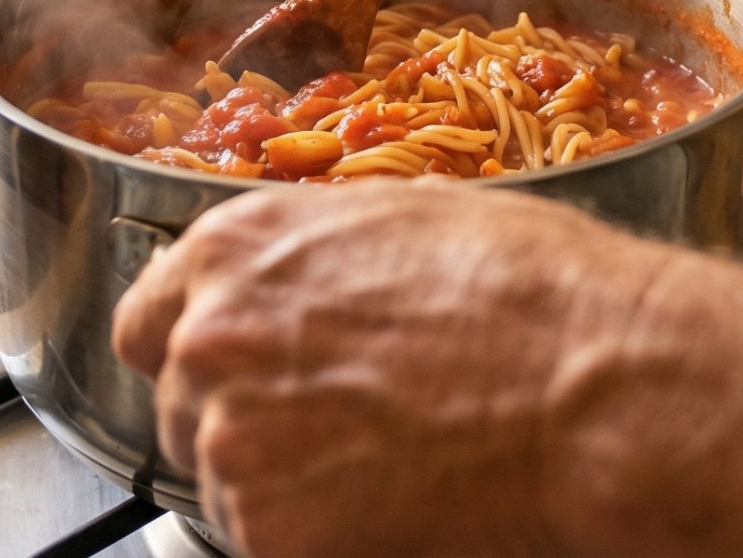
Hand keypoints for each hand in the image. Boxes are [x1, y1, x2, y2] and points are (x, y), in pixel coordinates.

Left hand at [110, 183, 742, 554]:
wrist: (592, 388)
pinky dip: (322, 538)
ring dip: (286, 484)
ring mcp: (231, 436)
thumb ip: (325, 250)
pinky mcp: (264, 527)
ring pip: (225, 484)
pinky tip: (396, 502)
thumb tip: (320, 271)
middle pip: (186, 408)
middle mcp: (212, 335)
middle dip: (250, 422)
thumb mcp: (417, 217)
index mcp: (236, 248)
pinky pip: (270, 541)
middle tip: (342, 431)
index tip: (236, 379)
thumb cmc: (535, 294)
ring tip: (387, 465)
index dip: (198, 355)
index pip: (150, 321)